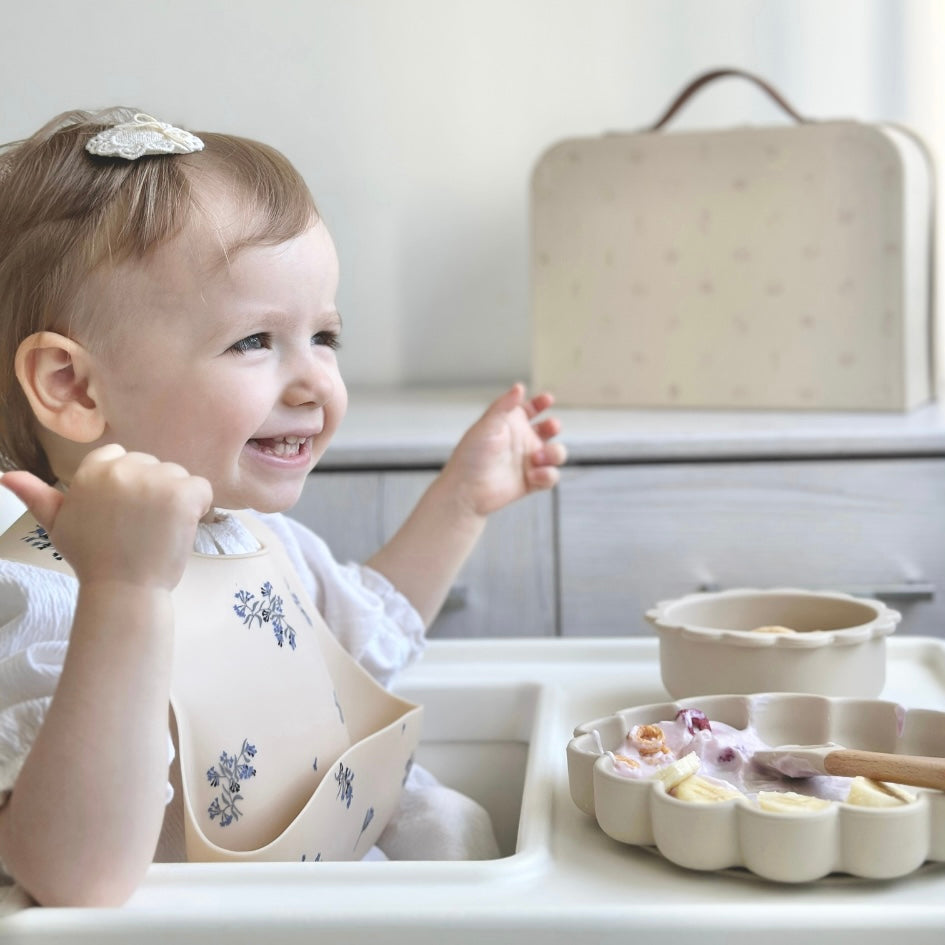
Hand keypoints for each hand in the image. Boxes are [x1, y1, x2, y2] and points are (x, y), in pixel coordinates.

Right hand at [1, 444, 212, 590]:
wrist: (123, 590)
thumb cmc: (93, 559)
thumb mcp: (57, 525)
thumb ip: (37, 496)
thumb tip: (6, 475)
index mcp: (91, 470)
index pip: (119, 456)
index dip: (128, 485)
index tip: (123, 513)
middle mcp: (122, 469)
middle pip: (152, 466)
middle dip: (152, 492)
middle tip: (140, 527)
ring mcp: (153, 480)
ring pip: (178, 476)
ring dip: (176, 500)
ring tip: (157, 530)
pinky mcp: (181, 494)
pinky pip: (202, 489)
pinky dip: (199, 508)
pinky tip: (180, 528)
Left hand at [441, 383, 566, 517]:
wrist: (466, 490)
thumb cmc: (471, 456)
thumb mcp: (487, 425)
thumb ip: (504, 406)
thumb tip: (519, 387)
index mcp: (510, 424)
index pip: (530, 409)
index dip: (541, 402)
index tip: (547, 399)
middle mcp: (521, 441)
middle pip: (548, 429)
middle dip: (553, 426)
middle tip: (550, 427)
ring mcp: (528, 461)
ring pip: (556, 452)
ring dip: (553, 452)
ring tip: (537, 458)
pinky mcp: (532, 481)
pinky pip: (551, 476)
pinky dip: (547, 475)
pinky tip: (533, 475)